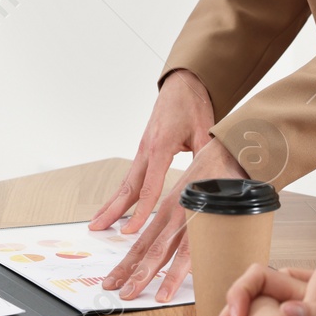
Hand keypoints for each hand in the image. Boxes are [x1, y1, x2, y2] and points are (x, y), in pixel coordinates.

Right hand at [91, 70, 214, 235]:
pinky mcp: (144, 150)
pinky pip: (130, 176)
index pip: (149, 186)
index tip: (131, 230)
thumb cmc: (194, 105)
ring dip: (111, 203)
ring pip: (125, 182)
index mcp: (161, 146)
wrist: (183, 85)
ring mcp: (142, 149)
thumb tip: (218, 184)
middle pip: (128, 187)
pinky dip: (120, 193)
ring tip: (97, 222)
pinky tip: (114, 204)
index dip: (141, 211)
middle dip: (113, 210)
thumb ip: (207, 158)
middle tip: (97, 229)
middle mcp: (146, 149)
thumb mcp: (205, 131)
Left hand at [98, 136, 245, 300]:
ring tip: (129, 294)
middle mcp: (172, 213)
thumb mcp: (197, 195)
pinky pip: (188, 254)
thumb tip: (187, 241)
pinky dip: (175, 275)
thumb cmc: (220, 175)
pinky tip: (164, 292)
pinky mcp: (203, 221)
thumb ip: (190, 217)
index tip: (113, 279)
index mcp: (170, 207)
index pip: (143, 240)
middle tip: (110, 290)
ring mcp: (187, 217)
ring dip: (143, 275)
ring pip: (160, 252)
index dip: (127, 261)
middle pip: (145, 248)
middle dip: (126, 271)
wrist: (235, 149)